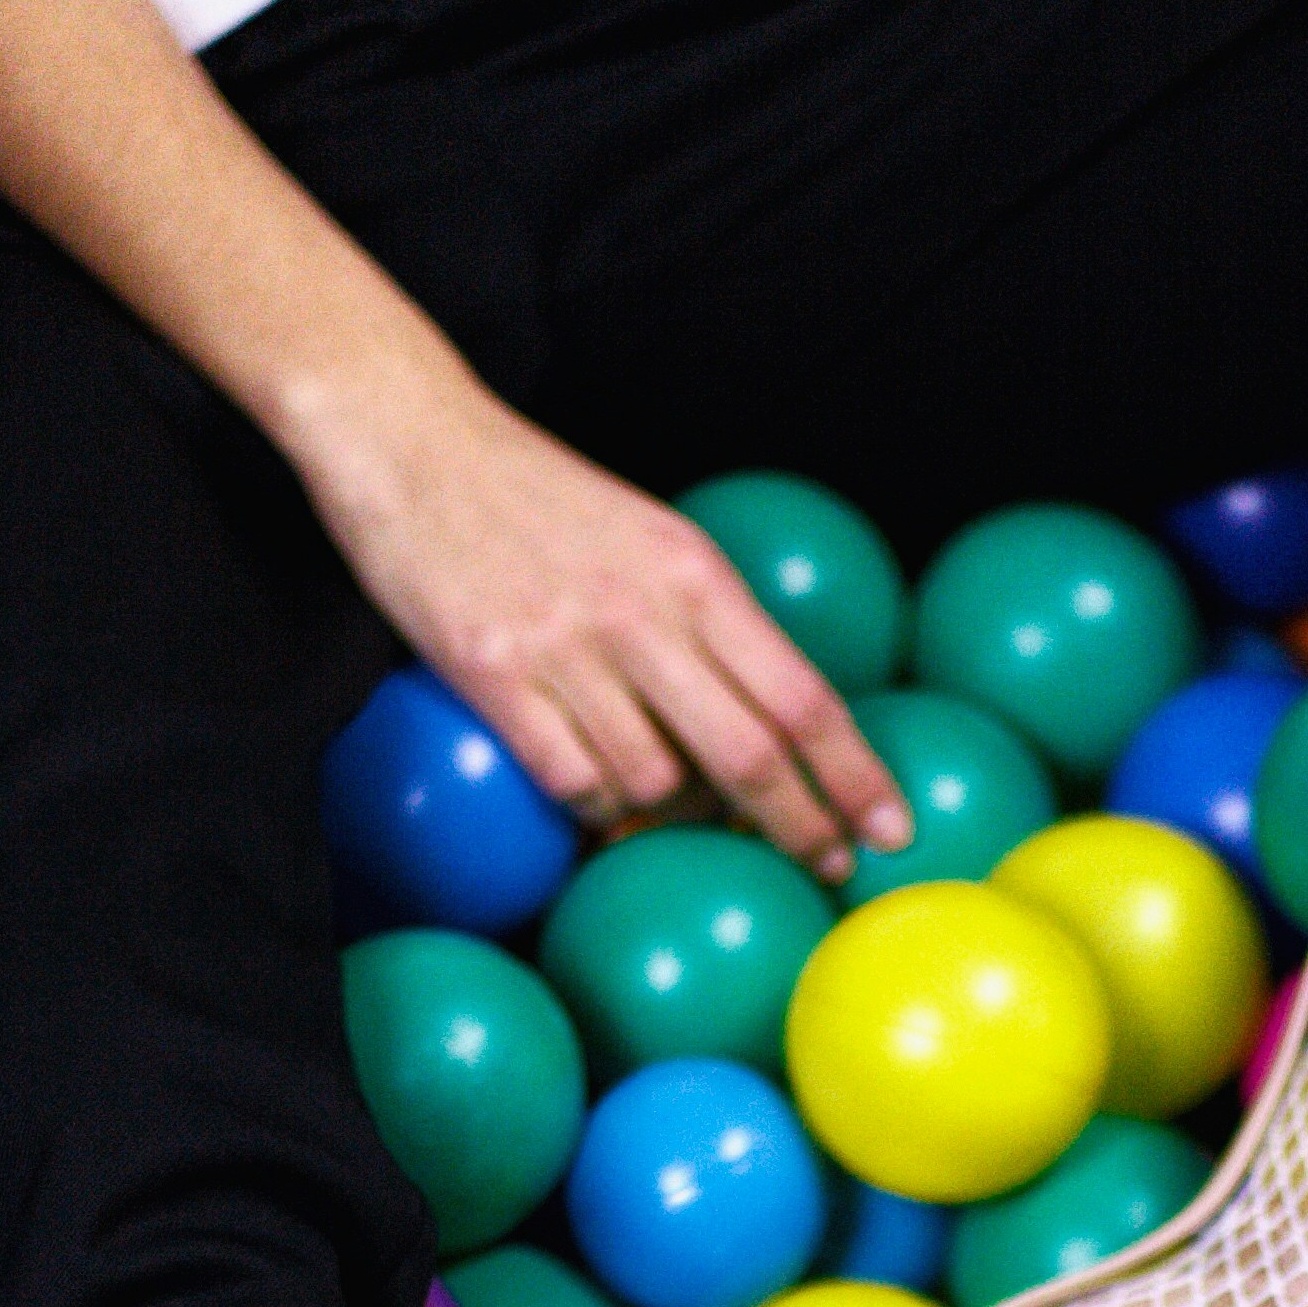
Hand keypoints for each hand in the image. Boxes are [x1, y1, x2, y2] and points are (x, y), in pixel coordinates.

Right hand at [297, 349, 909, 877]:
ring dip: (674, 820)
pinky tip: (595, 800)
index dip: (855, 774)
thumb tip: (767, 727)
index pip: (803, 695)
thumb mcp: (649, 540)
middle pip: (750, 755)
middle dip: (801, 827)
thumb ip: (708, 626)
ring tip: (670, 813)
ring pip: (655, 786)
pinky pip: (572, 782)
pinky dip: (594, 809)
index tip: (893, 829)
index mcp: (693, 573)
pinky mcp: (492, 676)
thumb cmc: (540, 498)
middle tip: (828, 868)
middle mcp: (642, 613)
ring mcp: (566, 648)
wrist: (414, 438)